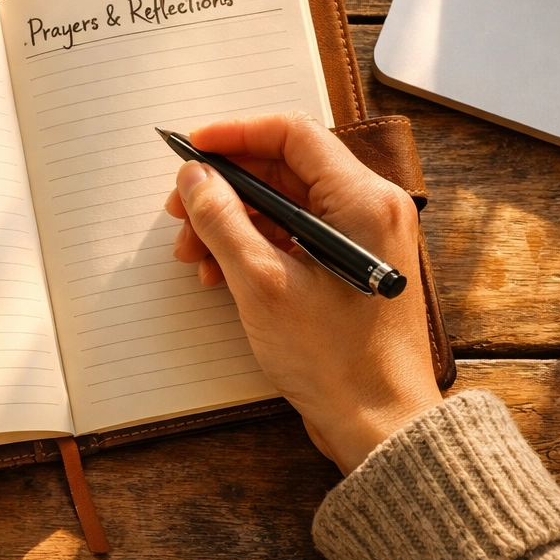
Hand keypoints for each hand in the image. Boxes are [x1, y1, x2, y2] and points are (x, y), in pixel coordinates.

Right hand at [165, 113, 440, 472]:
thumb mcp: (262, 284)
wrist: (379, 425)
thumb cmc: (337, 362)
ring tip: (193, 256)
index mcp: (363, 199)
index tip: (191, 148)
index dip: (234, 134)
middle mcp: (369, 209)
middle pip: (283, 169)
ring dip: (232, 222)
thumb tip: (195, 179)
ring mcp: (360, 240)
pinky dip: (253, 248)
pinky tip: (219, 275)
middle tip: (180, 211)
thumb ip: (222, 221)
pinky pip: (293, 237)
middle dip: (225, 188)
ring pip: (283, 205)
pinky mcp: (347, 268)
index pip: (291, 134)